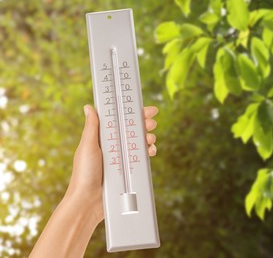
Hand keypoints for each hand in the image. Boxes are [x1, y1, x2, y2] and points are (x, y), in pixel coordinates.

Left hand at [65, 105, 157, 222]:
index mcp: (102, 138)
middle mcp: (112, 147)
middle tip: (151, 123)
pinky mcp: (127, 171)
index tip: (146, 109)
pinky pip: (140, 159)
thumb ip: (92, 128)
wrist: (88, 202)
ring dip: (147, 138)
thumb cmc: (84, 173)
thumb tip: (89, 107)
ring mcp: (120, 159)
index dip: (132, 114)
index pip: (120, 121)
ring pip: (138, 144)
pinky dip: (147, 153)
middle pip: (132, 131)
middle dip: (144, 125)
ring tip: (151, 138)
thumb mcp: (87, 147)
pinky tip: (151, 151)